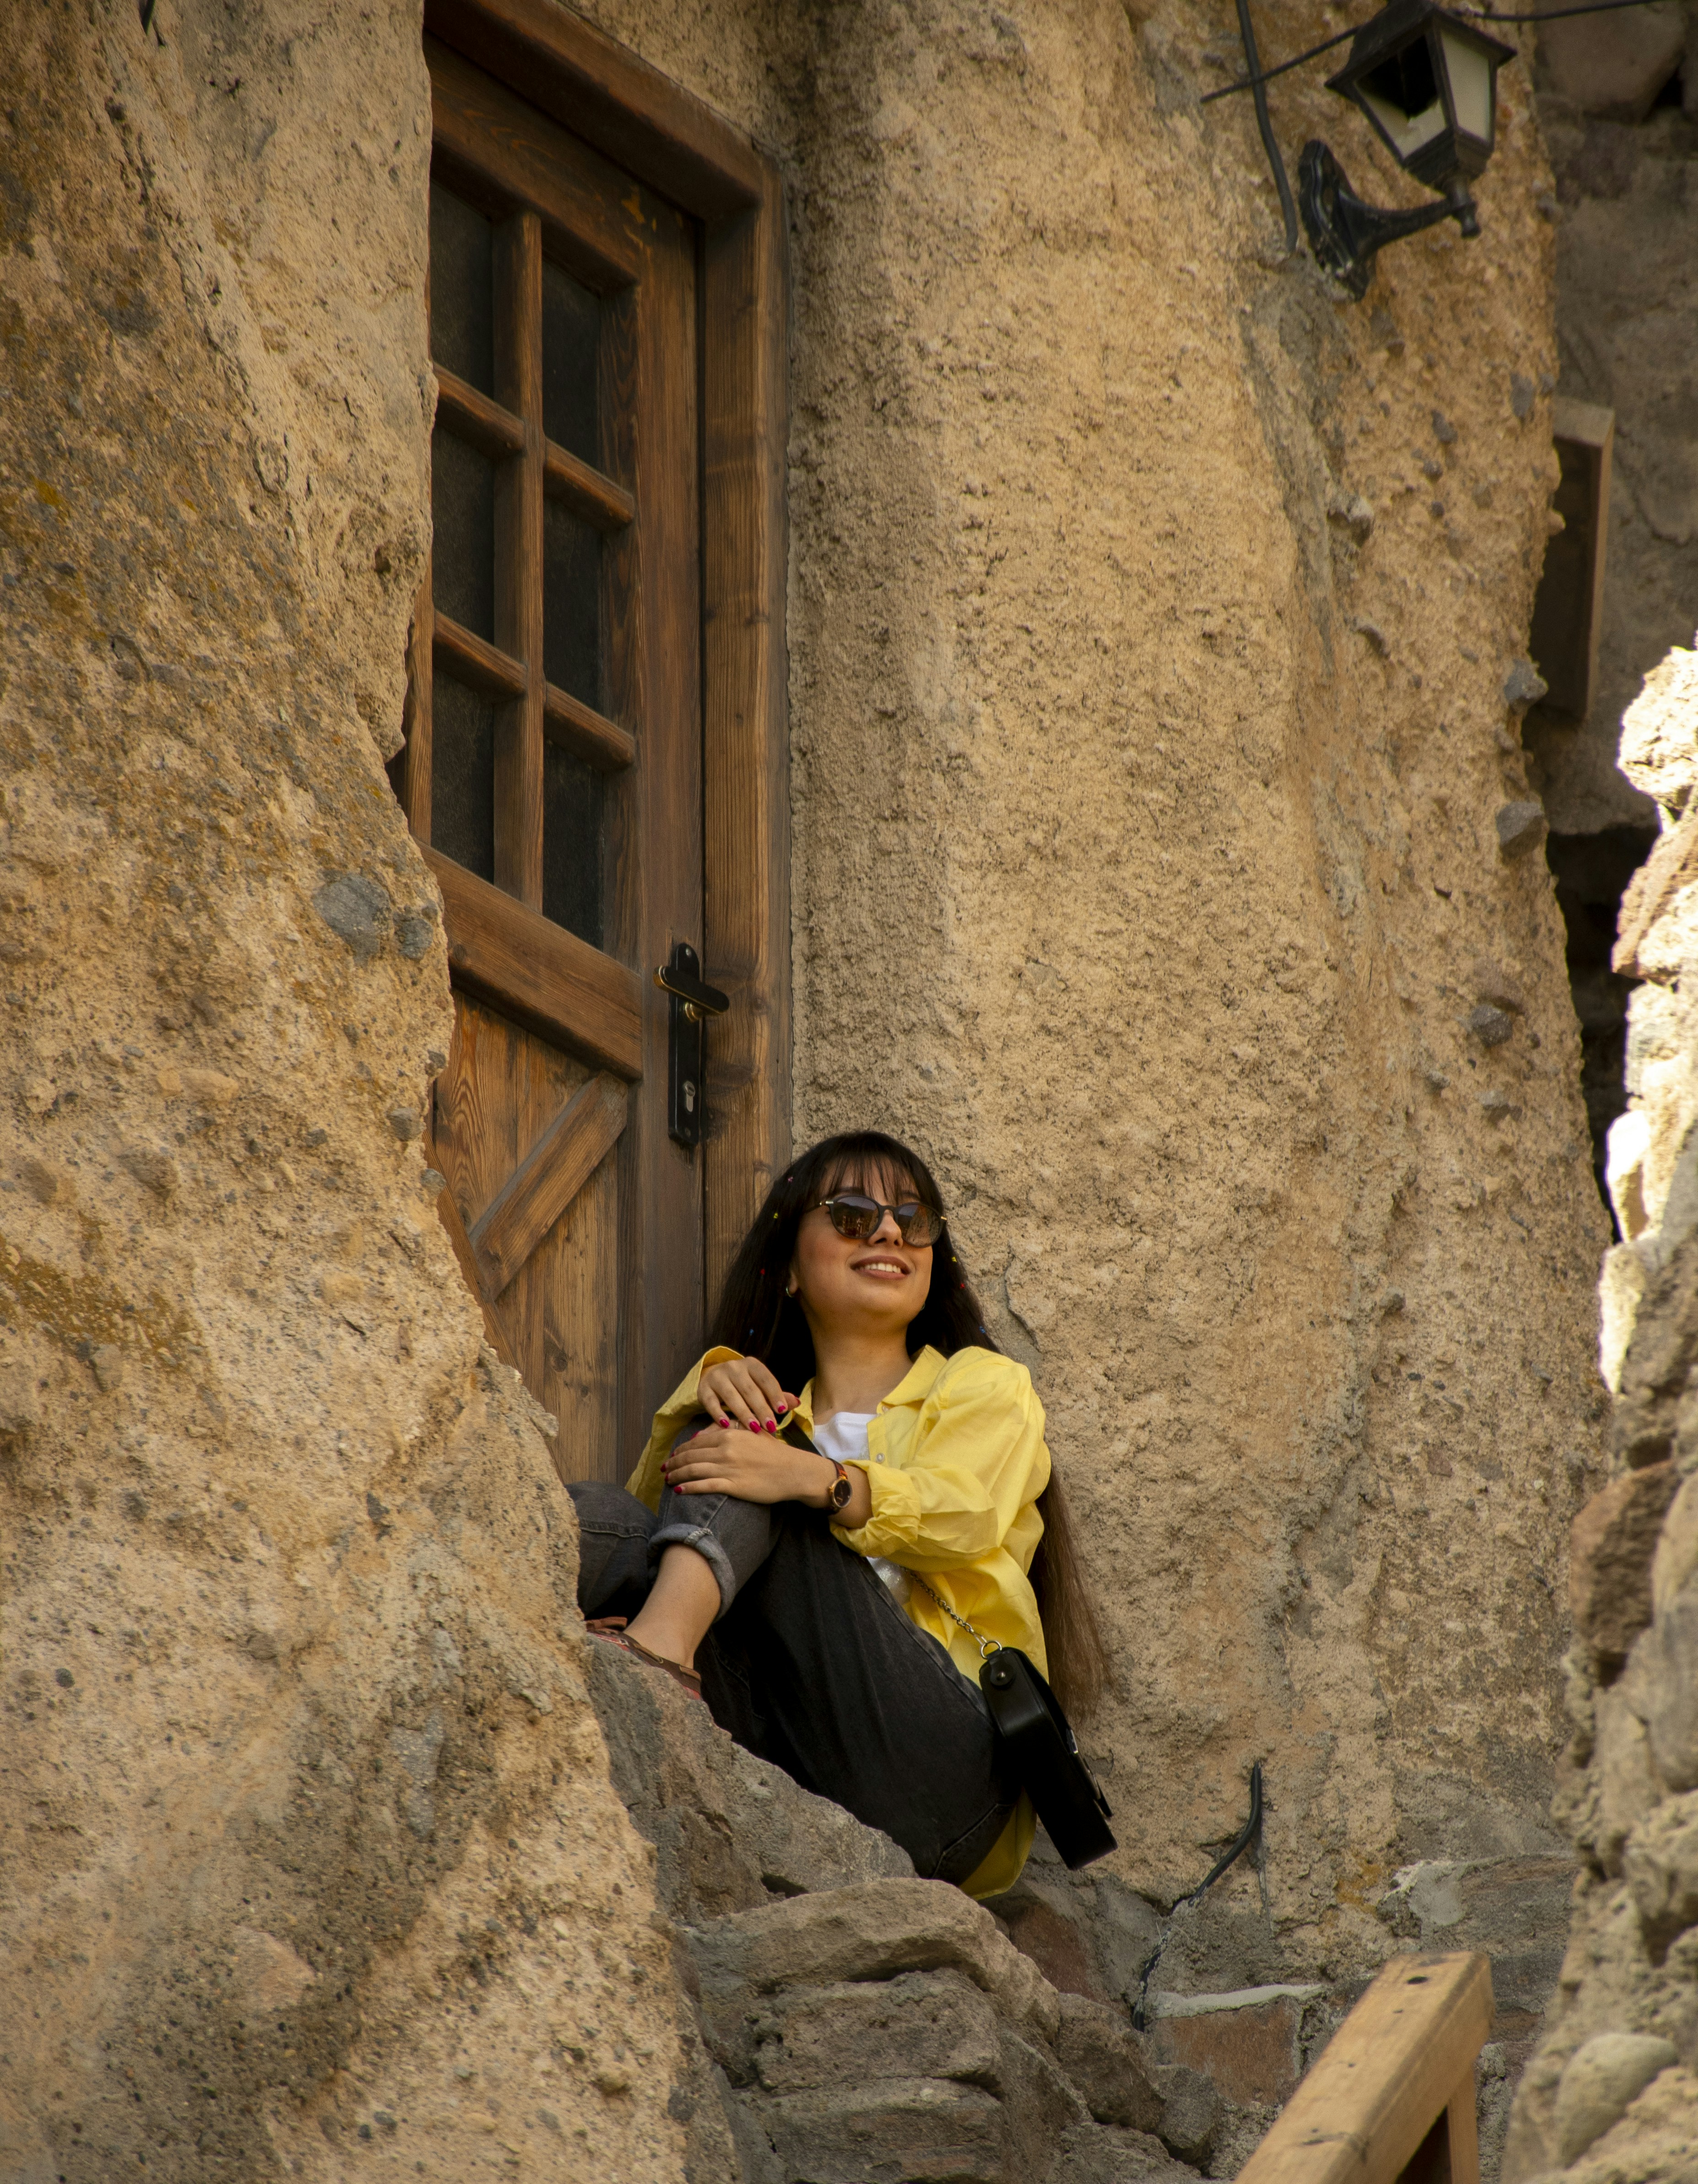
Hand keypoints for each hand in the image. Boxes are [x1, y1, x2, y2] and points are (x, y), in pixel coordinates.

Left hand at [663, 1421, 831, 1506]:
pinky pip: (704, 1486)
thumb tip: (706, 1433)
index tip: (673, 1455)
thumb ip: (730, 1430)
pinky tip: (679, 1490)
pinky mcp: (733, 1485)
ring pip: (693, 1470)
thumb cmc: (776, 1453)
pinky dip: (689, 1488)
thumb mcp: (753, 1433)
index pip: (697, 1441)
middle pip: (691, 1456)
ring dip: (677, 1475)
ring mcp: (728, 1468)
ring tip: (668, 1480)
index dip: (682, 1449)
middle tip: (664, 1468)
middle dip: (674, 1462)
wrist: (794, 1471)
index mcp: (730, 1435)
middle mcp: (726, 1450)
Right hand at [698, 1355, 798, 1436]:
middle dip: (761, 1409)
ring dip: (744, 1413)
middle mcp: (734, 1367)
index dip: (774, 1394)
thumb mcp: (760, 1386)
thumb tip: (796, 1402)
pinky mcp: (703, 1389)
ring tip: (754, 1428)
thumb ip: (777, 1395)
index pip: (765, 1379)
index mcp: (751, 1364)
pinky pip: (711, 1403)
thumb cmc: (744, 1385)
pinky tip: (727, 1425)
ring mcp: (717, 1377)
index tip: (781, 1410)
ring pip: (731, 1396)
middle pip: (750, 1389)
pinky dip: (719, 1414)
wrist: (714, 1377)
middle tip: (770, 1426)